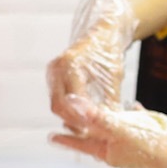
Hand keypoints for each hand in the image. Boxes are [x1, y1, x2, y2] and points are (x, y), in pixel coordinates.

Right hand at [46, 0, 138, 130]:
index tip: (96, 130)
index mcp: (71, 64)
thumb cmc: (110, 53)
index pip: (73, 100)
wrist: (102, 33)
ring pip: (56, 104)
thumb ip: (109, 101)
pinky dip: (69, 110)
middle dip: (74, 122)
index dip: (83, 118)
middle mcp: (57, 67)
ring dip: (70, 118)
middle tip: (91, 134)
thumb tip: (110, 126)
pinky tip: (83, 119)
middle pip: (59, 106)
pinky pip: (57, 98)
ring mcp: (52, 72)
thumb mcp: (114, 77)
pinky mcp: (53, 76)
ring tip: (88, 130)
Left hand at [50, 108, 166, 167]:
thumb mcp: (118, 129)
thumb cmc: (148, 147)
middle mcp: (115, 152)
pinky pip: (132, 129)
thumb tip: (74, 107)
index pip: (80, 143)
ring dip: (103, 125)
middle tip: (67, 125)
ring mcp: (129, 149)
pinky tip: (134, 107)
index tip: (51, 137)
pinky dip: (130, 119)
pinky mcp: (143, 143)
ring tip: (96, 116)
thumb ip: (96, 117)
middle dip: (82, 131)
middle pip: (94, 139)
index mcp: (106, 151)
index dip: (66, 138)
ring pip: (112, 134)